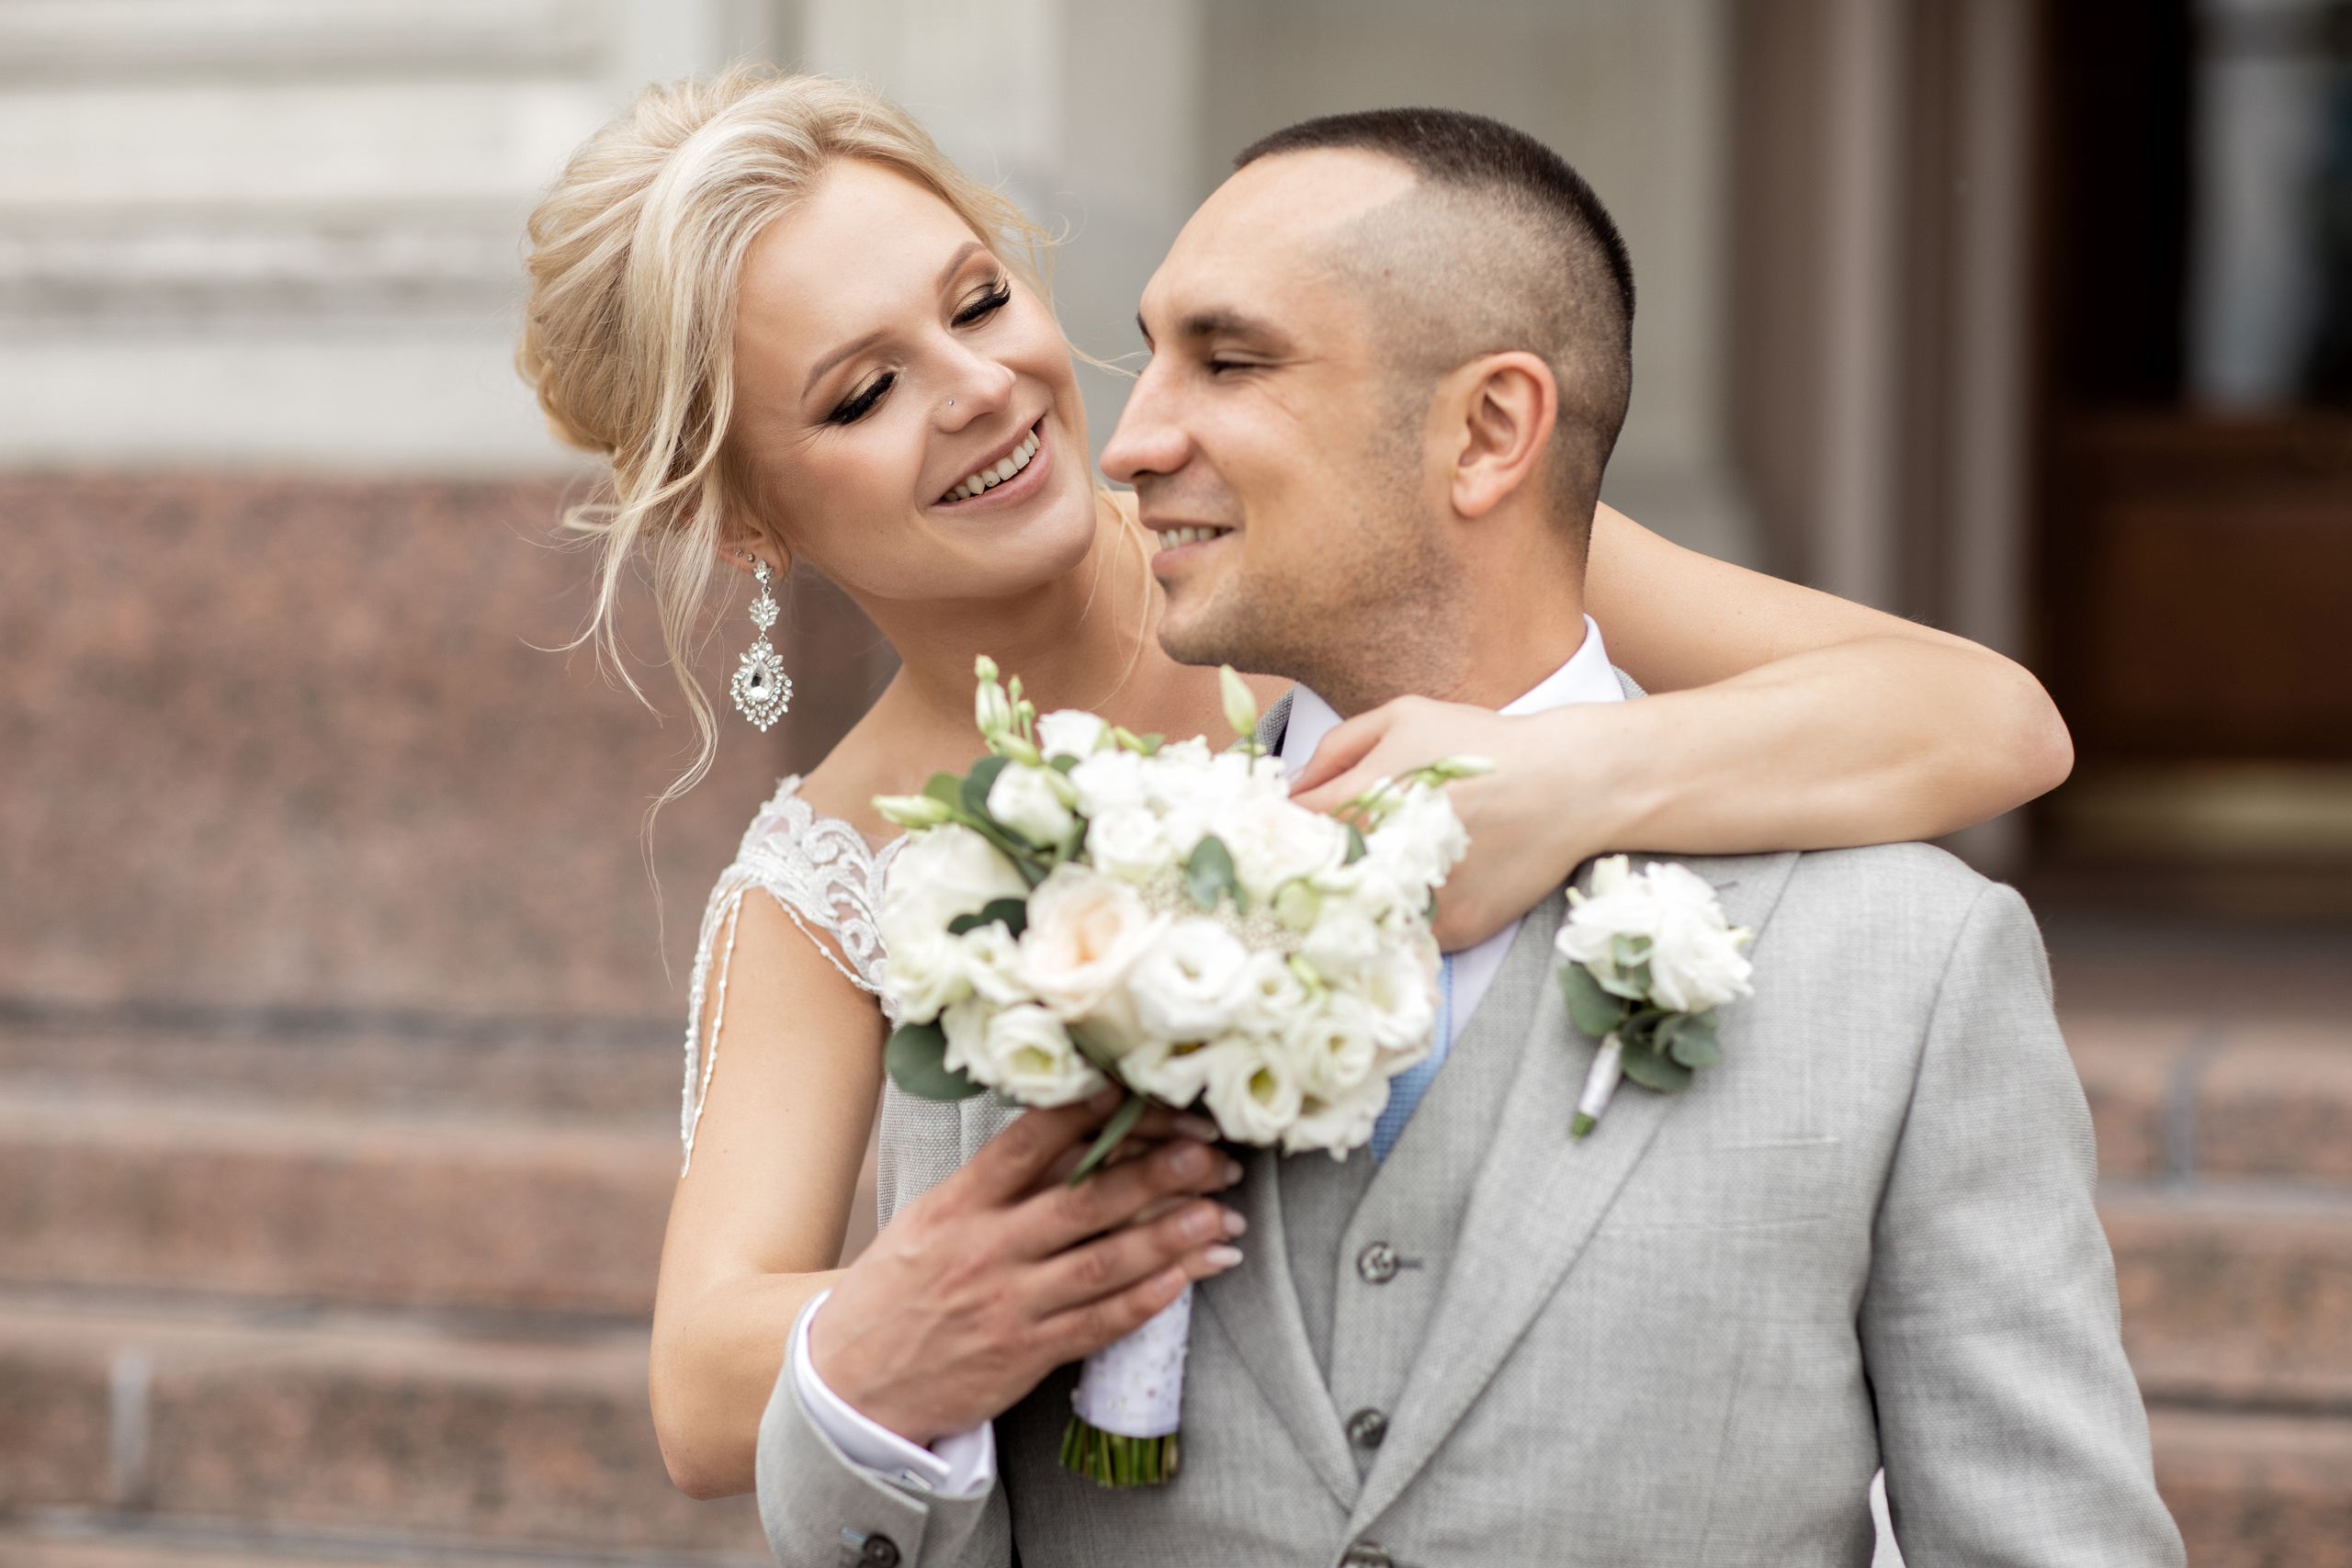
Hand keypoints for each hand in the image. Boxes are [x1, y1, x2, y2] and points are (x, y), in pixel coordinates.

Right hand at [807, 1089, 1246, 1445]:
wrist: (848, 1384)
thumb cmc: (896, 1291)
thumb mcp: (930, 1219)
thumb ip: (994, 1183)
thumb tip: (1069, 1134)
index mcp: (960, 1202)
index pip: (1034, 1141)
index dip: (1094, 1112)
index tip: (1145, 1091)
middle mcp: (986, 1247)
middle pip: (1085, 1199)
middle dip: (1158, 1172)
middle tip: (1211, 1153)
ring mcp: (1007, 1304)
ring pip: (1103, 1263)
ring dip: (1169, 1237)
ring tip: (1220, 1216)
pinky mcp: (1023, 1356)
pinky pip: (1096, 1325)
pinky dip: (1145, 1301)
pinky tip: (1185, 1280)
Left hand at [1290, 695, 1629, 950]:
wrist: (1571, 784)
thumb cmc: (1483, 744)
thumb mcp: (1405, 717)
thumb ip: (1337, 748)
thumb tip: (1293, 787)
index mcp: (1359, 802)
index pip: (1285, 830)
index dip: (1277, 831)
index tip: (1284, 831)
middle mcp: (1382, 856)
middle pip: (1312, 880)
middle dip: (1308, 870)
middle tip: (1321, 858)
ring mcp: (1418, 900)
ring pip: (1357, 918)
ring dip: (1353, 902)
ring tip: (1371, 877)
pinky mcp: (1453, 930)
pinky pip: (1405, 936)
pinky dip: (1401, 921)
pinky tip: (1410, 896)